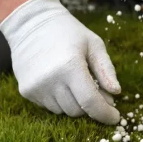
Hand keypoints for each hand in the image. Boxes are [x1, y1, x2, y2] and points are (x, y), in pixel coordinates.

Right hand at [0, 0, 121, 123]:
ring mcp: (36, 87)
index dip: (105, 114)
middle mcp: (50, 80)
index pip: (90, 102)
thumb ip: (106, 70)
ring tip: (73, 80)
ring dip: (74, 102)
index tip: (115, 118)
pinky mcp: (26, 91)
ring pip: (63, 111)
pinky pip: (49, 107)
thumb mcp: (94, 44)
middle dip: (90, 105)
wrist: (30, 23)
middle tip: (95, 89)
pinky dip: (59, 100)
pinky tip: (58, 81)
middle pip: (78, 110)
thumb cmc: (68, 32)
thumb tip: (116, 93)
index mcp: (70, 66)